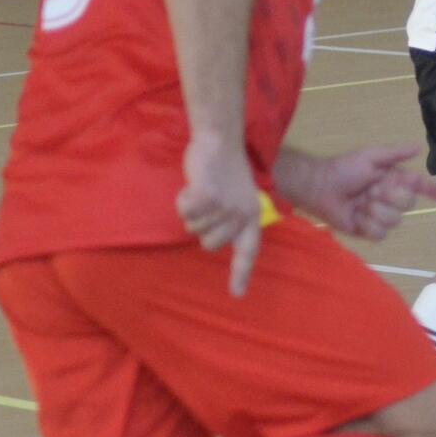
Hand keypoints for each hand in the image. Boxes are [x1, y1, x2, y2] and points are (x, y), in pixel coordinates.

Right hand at [176, 136, 262, 297]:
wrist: (220, 140)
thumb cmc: (226, 168)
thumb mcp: (239, 195)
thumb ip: (233, 217)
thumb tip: (219, 240)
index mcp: (252, 215)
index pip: (248, 251)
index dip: (241, 273)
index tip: (237, 295)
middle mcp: (242, 215)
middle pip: (210, 244)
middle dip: (202, 226)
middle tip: (209, 201)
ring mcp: (226, 208)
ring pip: (194, 229)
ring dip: (192, 210)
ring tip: (204, 190)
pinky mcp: (208, 198)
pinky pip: (186, 212)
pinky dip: (183, 200)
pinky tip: (194, 185)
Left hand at [296, 145, 435, 240]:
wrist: (320, 188)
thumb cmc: (344, 169)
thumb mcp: (371, 156)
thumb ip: (396, 153)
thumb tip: (419, 147)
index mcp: (394, 180)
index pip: (418, 186)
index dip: (432, 190)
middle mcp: (390, 198)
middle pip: (408, 204)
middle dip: (389, 197)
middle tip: (371, 190)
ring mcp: (380, 216)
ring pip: (394, 221)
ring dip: (375, 211)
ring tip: (359, 204)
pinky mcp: (369, 231)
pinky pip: (380, 234)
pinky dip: (367, 225)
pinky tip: (356, 217)